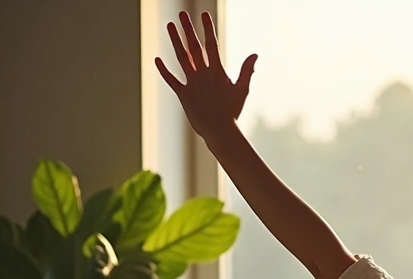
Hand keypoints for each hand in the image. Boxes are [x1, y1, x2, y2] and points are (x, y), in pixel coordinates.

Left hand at [155, 11, 256, 140]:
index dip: (207, 29)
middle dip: (188, 29)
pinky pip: (171, 80)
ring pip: (181, 58)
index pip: (211, 45)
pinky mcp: (183, 94)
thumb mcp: (242, 90)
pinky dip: (163, 70)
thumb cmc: (232, 112)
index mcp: (217, 72)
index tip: (204, 15)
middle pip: (194, 47)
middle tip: (182, 14)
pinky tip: (157, 58)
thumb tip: (254, 55)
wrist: (219, 131)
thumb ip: (247, 71)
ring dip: (175, 41)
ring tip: (170, 26)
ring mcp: (191, 84)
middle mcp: (203, 75)